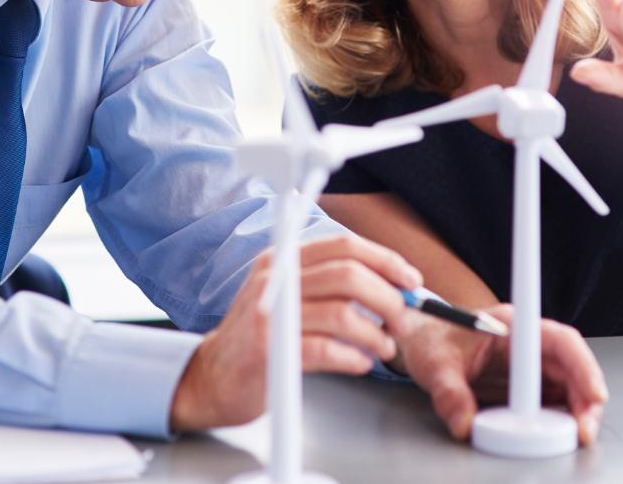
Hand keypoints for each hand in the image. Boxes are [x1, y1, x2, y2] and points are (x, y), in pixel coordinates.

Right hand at [169, 234, 421, 430]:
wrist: (211, 377)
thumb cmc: (257, 339)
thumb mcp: (286, 295)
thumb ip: (327, 284)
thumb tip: (389, 283)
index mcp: (283, 260)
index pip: (343, 245)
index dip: (385, 260)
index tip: (411, 280)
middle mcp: (276, 280)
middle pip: (348, 275)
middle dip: (387, 297)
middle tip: (401, 320)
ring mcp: (271, 315)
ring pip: (343, 313)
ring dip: (375, 334)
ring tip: (383, 348)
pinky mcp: (270, 351)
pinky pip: (328, 350)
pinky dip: (354, 357)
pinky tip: (361, 363)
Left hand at [391, 305, 607, 444]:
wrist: (419, 342)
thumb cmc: (429, 341)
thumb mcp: (434, 365)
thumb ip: (448, 393)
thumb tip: (463, 424)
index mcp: (512, 325)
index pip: (560, 341)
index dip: (582, 366)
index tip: (593, 394)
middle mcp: (527, 342)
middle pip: (573, 366)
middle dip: (587, 398)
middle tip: (586, 430)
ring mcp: (529, 363)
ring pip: (568, 385)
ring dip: (578, 410)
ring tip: (579, 435)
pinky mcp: (525, 384)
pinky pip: (553, 399)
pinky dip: (561, 417)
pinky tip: (561, 432)